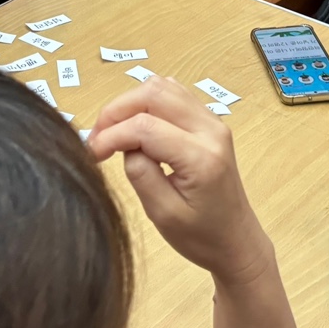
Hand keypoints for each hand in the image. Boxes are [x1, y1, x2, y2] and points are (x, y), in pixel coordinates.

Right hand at [90, 76, 274, 285]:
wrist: (236, 241)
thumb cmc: (201, 236)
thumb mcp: (163, 214)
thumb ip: (140, 174)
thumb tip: (123, 143)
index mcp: (201, 157)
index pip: (145, 127)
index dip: (111, 135)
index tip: (92, 154)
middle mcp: (210, 129)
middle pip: (154, 93)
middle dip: (117, 110)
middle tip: (97, 139)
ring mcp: (213, 121)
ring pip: (163, 86)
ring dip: (130, 103)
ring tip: (112, 132)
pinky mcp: (209, 121)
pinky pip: (173, 94)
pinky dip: (147, 103)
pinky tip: (134, 126)